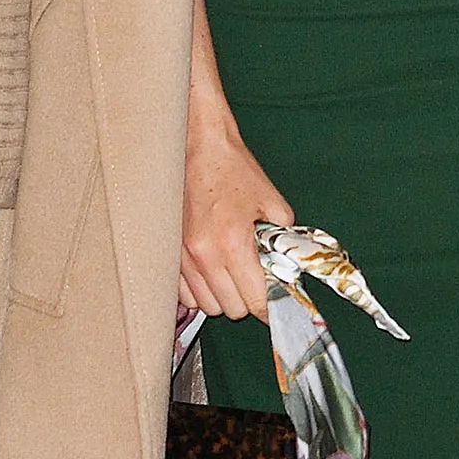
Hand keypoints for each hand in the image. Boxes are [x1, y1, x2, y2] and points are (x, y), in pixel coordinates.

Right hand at [180, 107, 293, 319]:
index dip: (269, 307)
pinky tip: (213, 271)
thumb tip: (289, 260)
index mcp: (234, 243)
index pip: (254, 300)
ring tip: (234, 274)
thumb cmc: (235, 170)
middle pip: (230, 309)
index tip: (276, 304)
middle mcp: (205, 257)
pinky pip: (185, 294)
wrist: (199, 148)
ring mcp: (183, 258)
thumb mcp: (271, 199)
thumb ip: (283, 235)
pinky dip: (202, 291)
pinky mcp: (170, 255)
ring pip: (206, 305)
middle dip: (248, 300)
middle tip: (257, 281)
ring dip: (224, 297)